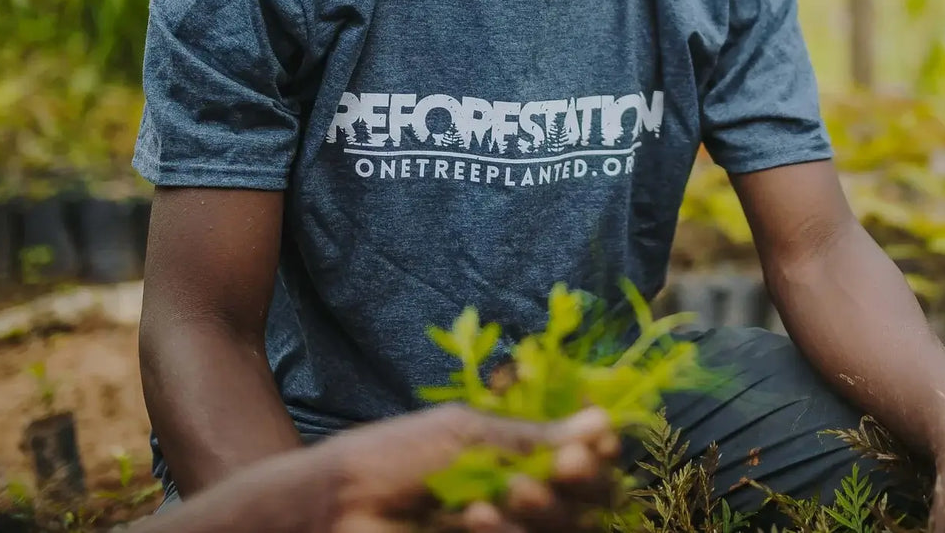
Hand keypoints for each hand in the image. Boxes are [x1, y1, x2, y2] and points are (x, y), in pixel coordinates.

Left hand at [311, 404, 618, 532]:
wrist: (340, 506)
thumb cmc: (400, 454)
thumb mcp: (468, 435)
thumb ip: (535, 439)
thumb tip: (604, 422)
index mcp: (522, 452)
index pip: (586, 455)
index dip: (601, 455)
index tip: (599, 446)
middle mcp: (525, 494)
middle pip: (588, 501)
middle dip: (576, 486)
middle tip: (562, 470)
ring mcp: (510, 531)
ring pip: (563, 530)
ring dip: (542, 514)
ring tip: (497, 498)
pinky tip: (474, 520)